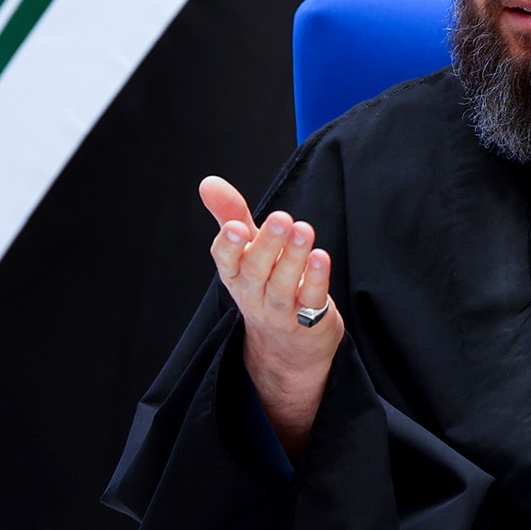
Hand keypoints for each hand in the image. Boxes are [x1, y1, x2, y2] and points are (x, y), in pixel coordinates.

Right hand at [201, 175, 341, 458]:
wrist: (286, 347)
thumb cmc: (264, 284)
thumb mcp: (247, 250)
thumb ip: (231, 214)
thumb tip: (208, 182)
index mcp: (235, 275)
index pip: (225, 261)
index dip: (230, 246)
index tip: (237, 227)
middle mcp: (253, 294)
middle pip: (256, 271)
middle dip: (267, 245)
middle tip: (280, 218)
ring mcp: (281, 311)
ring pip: (283, 286)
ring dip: (293, 258)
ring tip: (304, 230)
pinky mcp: (309, 321)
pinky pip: (311, 301)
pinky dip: (316, 280)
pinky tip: (322, 257)